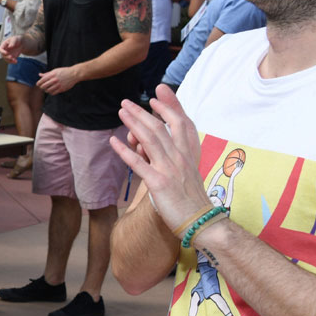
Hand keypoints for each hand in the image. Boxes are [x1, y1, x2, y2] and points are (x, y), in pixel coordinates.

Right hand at [0, 35, 22, 63]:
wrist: (20, 43)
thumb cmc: (16, 40)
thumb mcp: (15, 39)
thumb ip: (12, 42)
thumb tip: (10, 47)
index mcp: (3, 45)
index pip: (0, 49)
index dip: (2, 52)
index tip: (7, 53)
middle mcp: (4, 50)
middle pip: (3, 55)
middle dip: (7, 57)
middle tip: (11, 57)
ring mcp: (7, 54)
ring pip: (6, 59)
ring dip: (10, 60)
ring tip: (15, 60)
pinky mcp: (10, 57)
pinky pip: (10, 61)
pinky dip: (13, 62)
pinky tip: (16, 61)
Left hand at [37, 65, 79, 94]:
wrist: (74, 74)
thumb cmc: (64, 71)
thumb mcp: (55, 71)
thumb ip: (47, 74)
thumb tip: (40, 75)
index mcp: (52, 74)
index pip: (42, 80)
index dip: (38, 83)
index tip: (38, 84)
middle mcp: (54, 80)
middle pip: (44, 86)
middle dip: (41, 87)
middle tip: (42, 87)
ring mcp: (58, 85)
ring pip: (48, 90)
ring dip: (46, 90)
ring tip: (47, 89)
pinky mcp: (61, 89)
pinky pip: (53, 93)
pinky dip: (51, 92)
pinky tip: (51, 91)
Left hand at [108, 85, 213, 231]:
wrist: (201, 222)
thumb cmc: (192, 200)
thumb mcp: (188, 174)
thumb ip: (175, 158)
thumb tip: (157, 148)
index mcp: (189, 154)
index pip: (182, 123)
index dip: (170, 106)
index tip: (158, 94)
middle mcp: (181, 158)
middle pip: (161, 127)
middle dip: (143, 111)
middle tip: (127, 101)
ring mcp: (170, 169)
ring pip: (150, 139)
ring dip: (133, 123)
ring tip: (121, 112)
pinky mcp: (159, 183)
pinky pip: (138, 163)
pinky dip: (125, 151)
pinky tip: (113, 141)